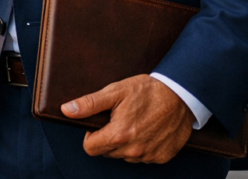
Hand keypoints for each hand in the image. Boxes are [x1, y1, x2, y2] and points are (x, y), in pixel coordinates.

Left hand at [61, 75, 193, 163]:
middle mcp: (134, 150)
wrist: (181, 94)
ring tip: (135, 122)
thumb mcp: (115, 91)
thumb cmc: (147, 90)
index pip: (90, 149)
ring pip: (125, 156)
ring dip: (125, 144)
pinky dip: (142, 146)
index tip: (99, 124)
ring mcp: (149, 155)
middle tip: (119, 119)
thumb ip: (89, 104)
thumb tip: (67, 110)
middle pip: (107, 152)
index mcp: (119, 135)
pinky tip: (147, 130)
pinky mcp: (162, 157)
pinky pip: (143, 157)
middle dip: (108, 138)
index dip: (91, 136)